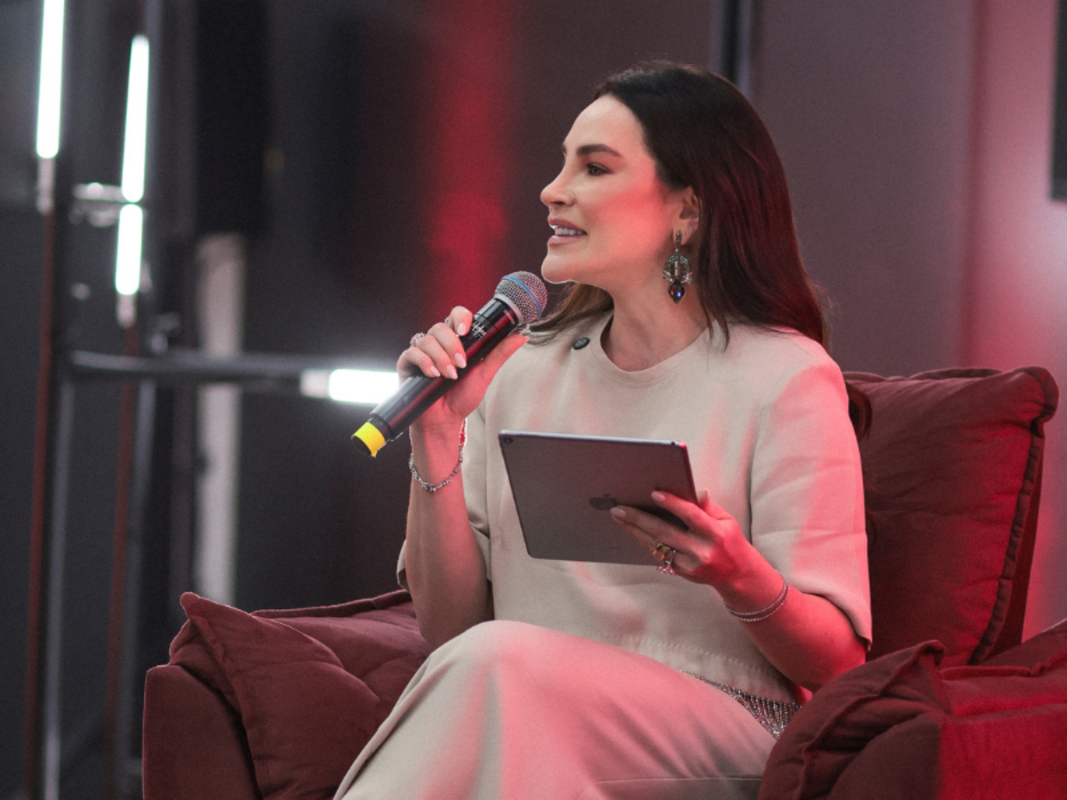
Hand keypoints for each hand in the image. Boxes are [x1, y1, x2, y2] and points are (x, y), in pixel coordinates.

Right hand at [399, 306, 526, 430]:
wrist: (445, 420)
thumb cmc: (462, 398)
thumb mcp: (485, 374)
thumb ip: (500, 353)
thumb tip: (520, 337)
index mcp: (456, 341)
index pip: (456, 316)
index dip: (460, 318)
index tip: (465, 331)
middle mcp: (438, 343)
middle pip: (440, 327)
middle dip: (452, 345)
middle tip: (461, 365)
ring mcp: (422, 352)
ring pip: (427, 339)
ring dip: (441, 358)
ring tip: (449, 375)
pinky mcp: (408, 363)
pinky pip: (413, 352)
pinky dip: (425, 363)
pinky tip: (433, 375)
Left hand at [609, 490, 756, 587]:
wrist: (736, 574)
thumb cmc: (729, 539)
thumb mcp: (726, 519)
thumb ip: (707, 506)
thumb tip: (697, 490)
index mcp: (715, 533)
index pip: (692, 516)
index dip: (673, 504)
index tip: (653, 494)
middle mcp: (701, 550)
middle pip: (666, 533)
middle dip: (640, 519)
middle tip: (620, 508)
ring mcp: (690, 564)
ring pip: (657, 546)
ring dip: (635, 531)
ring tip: (618, 517)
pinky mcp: (681, 572)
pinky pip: (658, 555)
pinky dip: (644, 541)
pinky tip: (631, 530)